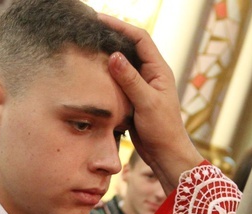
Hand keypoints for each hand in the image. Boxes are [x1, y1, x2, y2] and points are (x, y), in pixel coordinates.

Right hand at [99, 14, 204, 193]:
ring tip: (86, 46)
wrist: (165, 154)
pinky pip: (118, 80)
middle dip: (112, 36)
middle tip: (89, 30)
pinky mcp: (133, 98)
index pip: (140, 39)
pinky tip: (91, 72)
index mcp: (159, 70)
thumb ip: (131, 80)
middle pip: (130, 47)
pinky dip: (106, 74)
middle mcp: (151, 74)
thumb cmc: (163, 130)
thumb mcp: (147, 103)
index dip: (121, 27)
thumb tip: (114, 56)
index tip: (100, 20)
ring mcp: (141, 86)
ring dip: (107, 55)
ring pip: (123, 64)